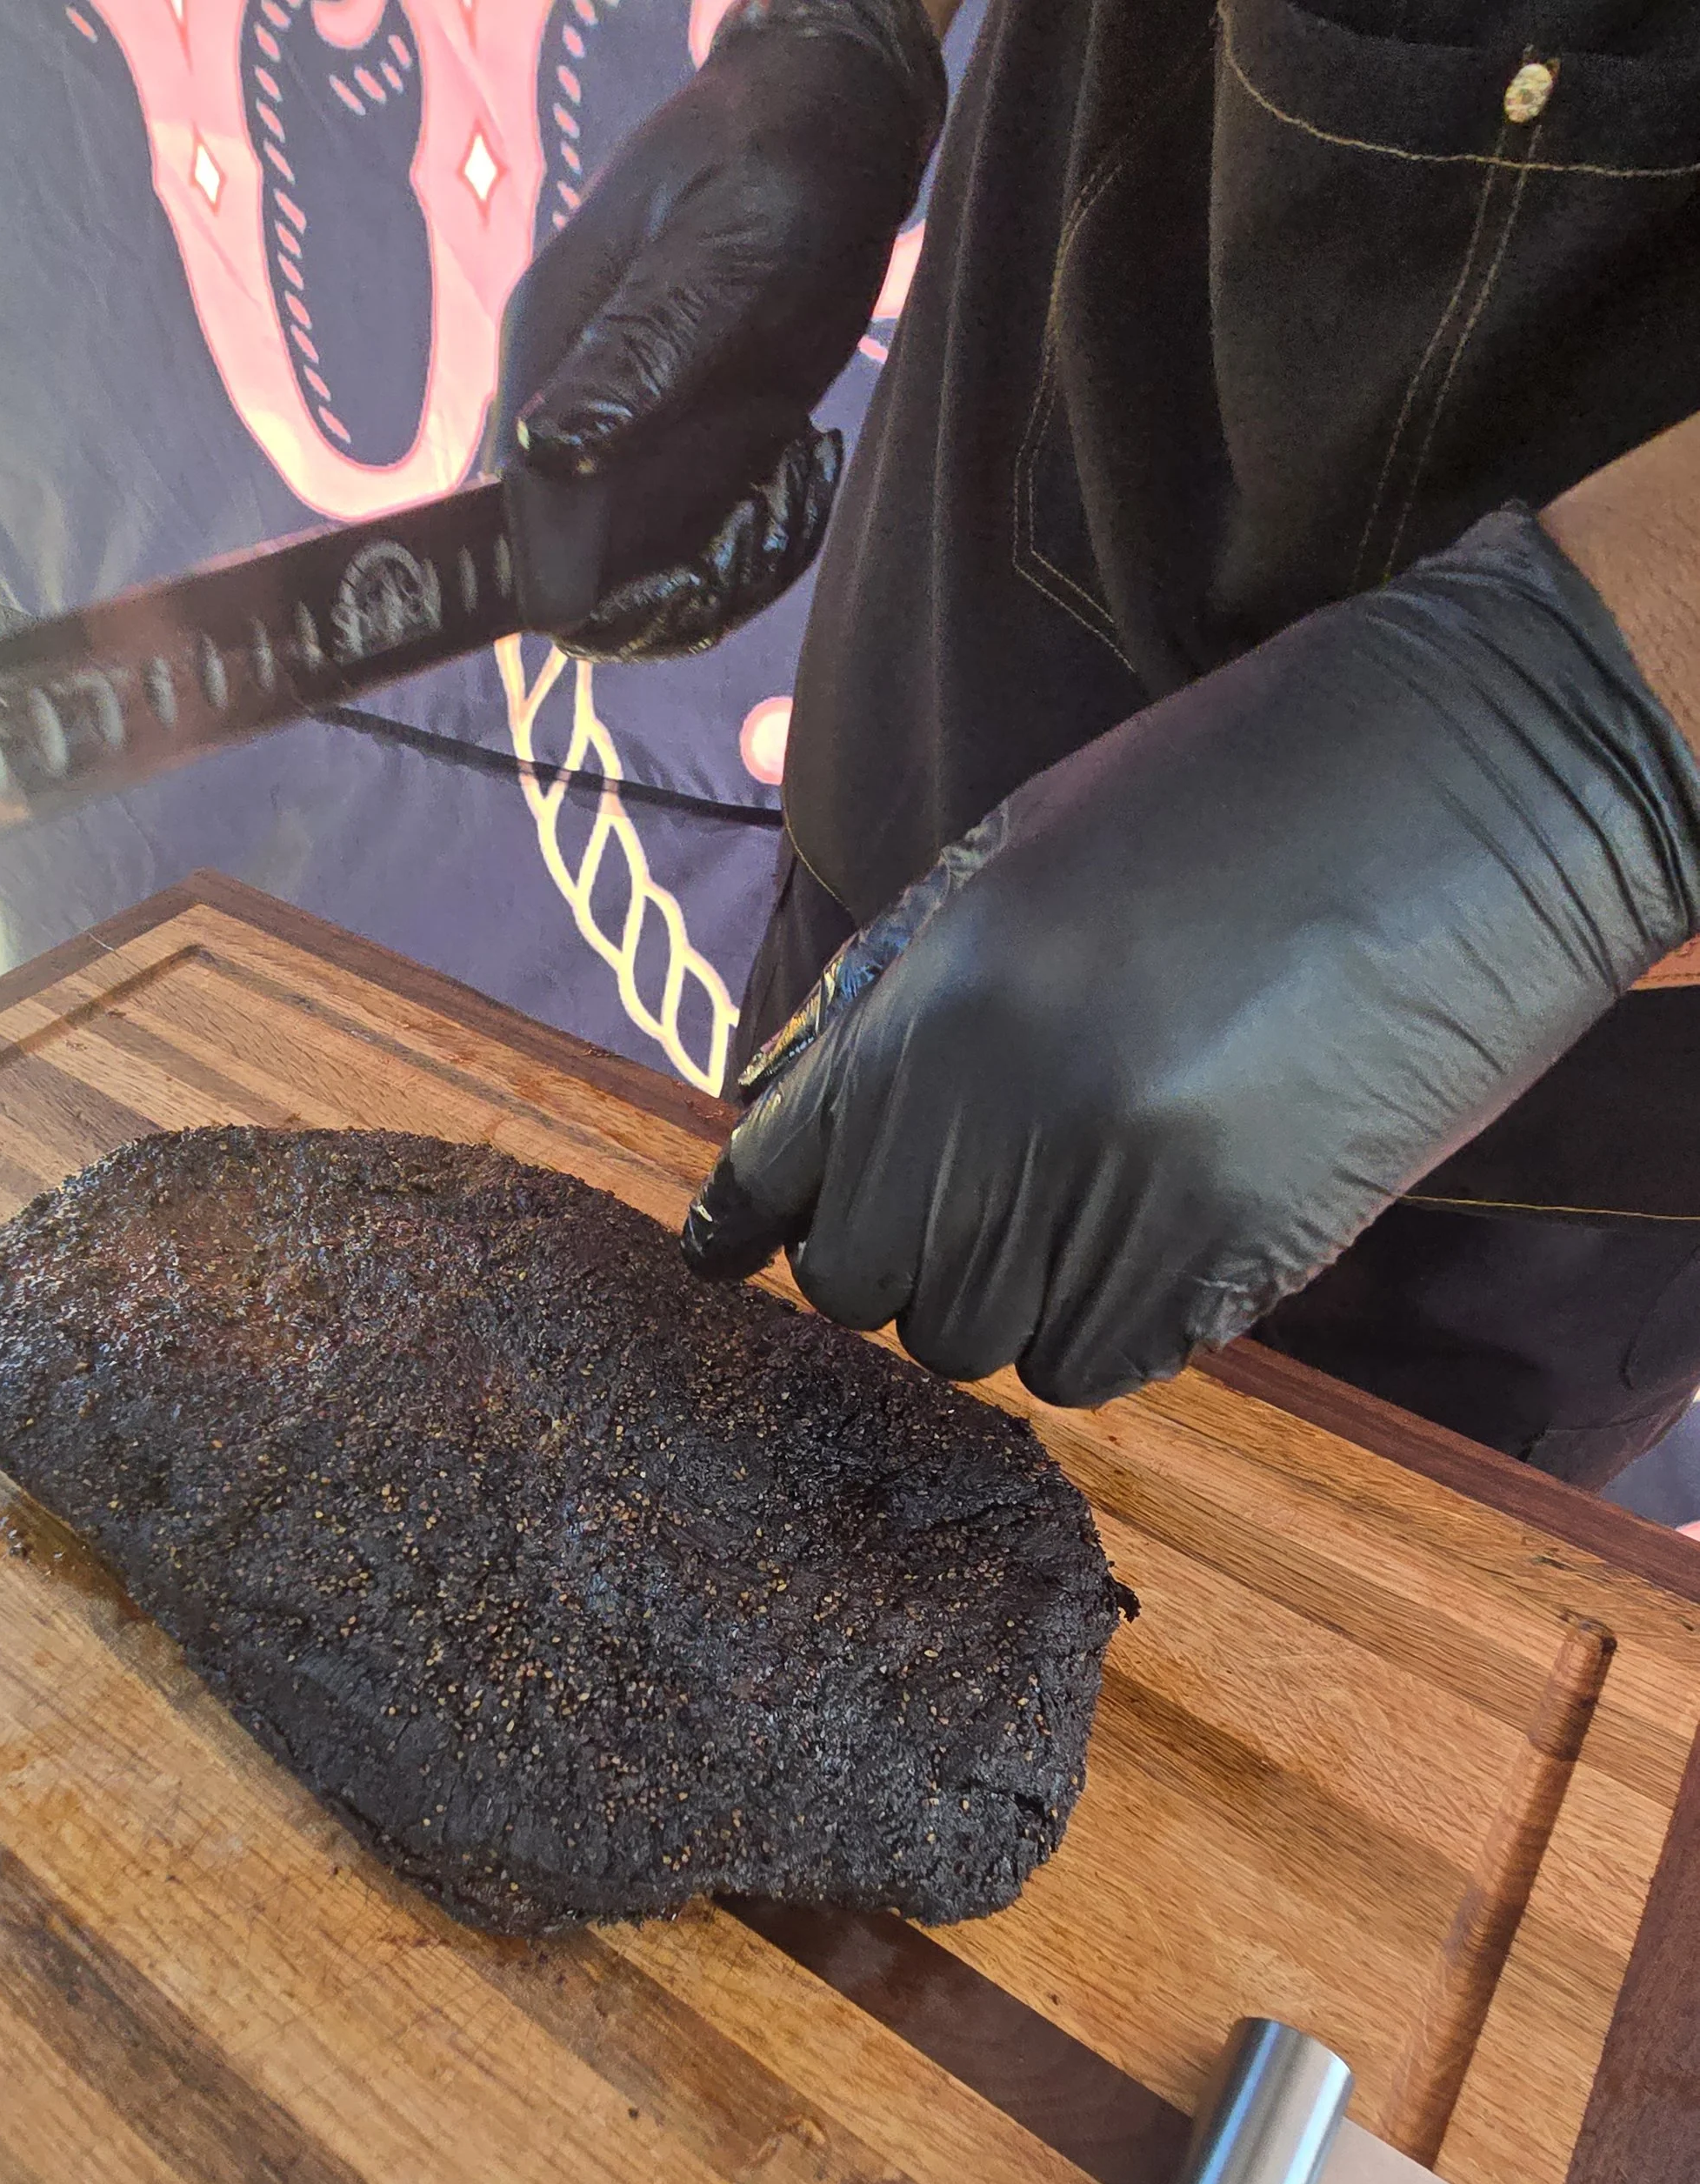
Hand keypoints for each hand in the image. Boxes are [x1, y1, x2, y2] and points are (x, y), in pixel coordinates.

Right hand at [496, 0, 944, 657]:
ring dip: (730, 565)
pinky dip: (753, 541)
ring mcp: (616, 444)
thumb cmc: (772, 163)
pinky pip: (692, 549)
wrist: (823, 119)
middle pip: (587, 582)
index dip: (605, 586)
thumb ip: (639, 354)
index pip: (532, 529)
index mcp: (546, 361)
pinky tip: (797, 468)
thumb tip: (546, 455)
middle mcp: (565, 419)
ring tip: (795, 476)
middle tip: (770, 508)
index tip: (706, 558)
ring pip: (647, 578)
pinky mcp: (669, 457)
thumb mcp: (719, 252)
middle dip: (683, 582)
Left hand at [681, 509, 1699, 1402]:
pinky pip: (1093, 1367)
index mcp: (937, 999)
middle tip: (947, 1213)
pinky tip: (1140, 1249)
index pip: (774, 1170)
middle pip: (861, 1286)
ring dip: (996, 1300)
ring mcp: (1118, 1199)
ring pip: (974, 1344)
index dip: (740, 1225)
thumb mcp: (1027, 844)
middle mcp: (1003, 1114)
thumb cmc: (1244, 792)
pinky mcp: (1231, 1263)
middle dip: (888, 1260)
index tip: (724, 1255)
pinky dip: (1093, 1331)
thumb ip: (894, 981)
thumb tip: (780, 1095)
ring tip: (1065, 1215)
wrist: (1487, 789)